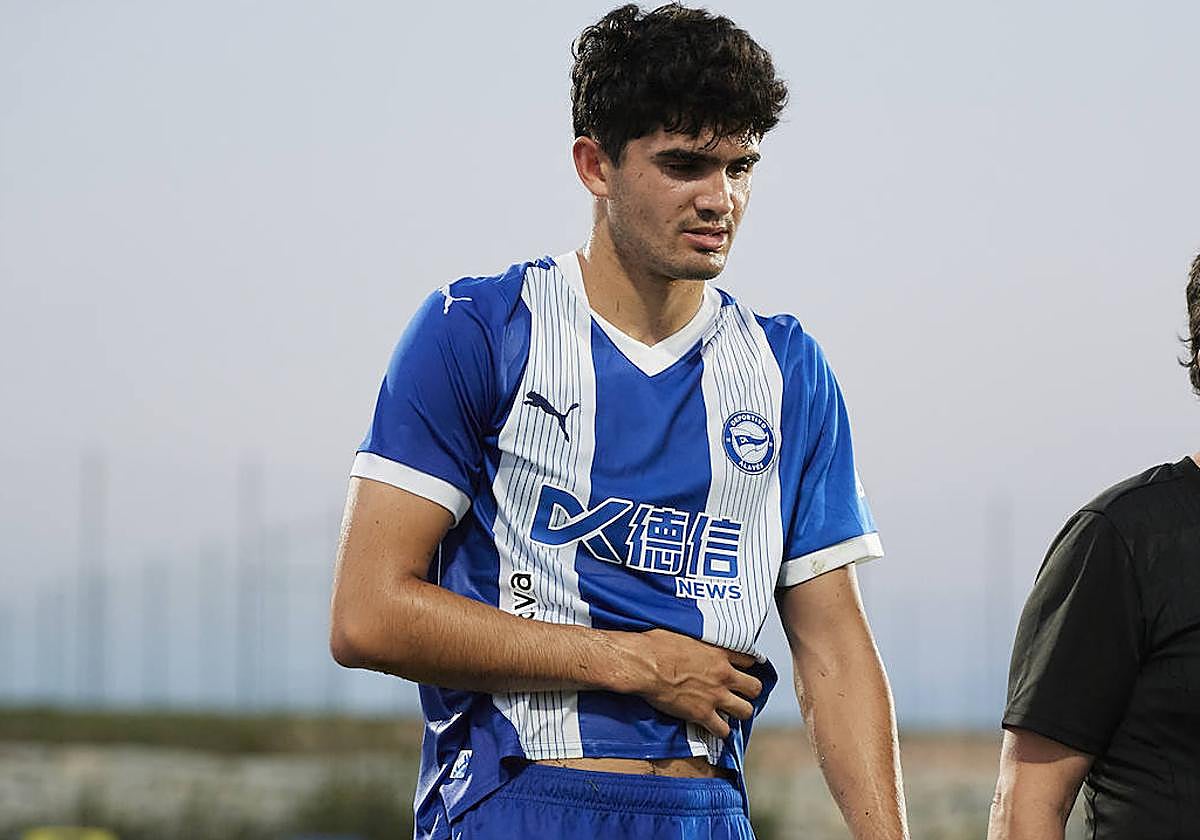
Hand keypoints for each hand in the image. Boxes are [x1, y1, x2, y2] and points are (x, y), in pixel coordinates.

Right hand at [614, 628, 762, 737]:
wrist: (645, 664)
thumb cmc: (657, 645)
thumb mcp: (684, 633)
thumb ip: (698, 641)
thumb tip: (693, 640)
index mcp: (719, 652)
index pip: (749, 659)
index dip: (746, 666)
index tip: (740, 669)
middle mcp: (723, 674)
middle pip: (754, 687)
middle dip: (749, 691)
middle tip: (740, 693)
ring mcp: (715, 696)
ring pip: (745, 711)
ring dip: (739, 712)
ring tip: (730, 712)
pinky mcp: (702, 714)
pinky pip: (722, 730)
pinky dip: (719, 731)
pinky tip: (714, 727)